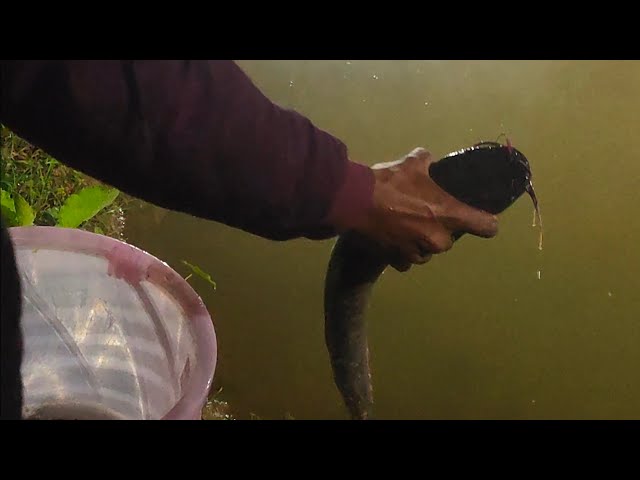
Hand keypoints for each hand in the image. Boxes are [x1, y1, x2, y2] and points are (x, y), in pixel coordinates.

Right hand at [351, 148, 498, 271]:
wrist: (356, 201)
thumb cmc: (390, 182)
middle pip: (450, 239)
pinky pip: (406, 260)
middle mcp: (438, 238)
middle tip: (424, 214)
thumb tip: (428, 160)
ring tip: (405, 225)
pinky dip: (402, 252)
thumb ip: (427, 162)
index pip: (487, 227)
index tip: (481, 219)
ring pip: (428, 251)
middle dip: (439, 229)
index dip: (486, 222)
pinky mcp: (397, 259)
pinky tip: (392, 237)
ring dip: (421, 242)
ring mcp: (417, 252)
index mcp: (449, 214)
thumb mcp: (413, 162)